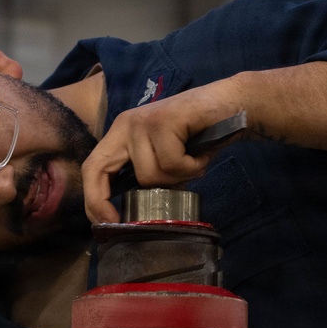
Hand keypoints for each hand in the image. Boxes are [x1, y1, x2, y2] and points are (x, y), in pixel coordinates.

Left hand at [81, 80, 243, 223]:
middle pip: (99, 168)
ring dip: (177, 179)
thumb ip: (150, 177)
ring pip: (148, 175)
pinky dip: (192, 168)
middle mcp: (127, 125)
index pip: (94, 167)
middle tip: (121, 222)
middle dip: (102, 201)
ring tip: (192, 164)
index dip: (93, 198)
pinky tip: (200, 155)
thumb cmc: (201, 135)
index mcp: (122, 134)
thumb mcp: (167, 158)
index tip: (103, 223)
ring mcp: (144, 121)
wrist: (233, 104)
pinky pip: (172, 164)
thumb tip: (139, 215)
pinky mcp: (164, 120)